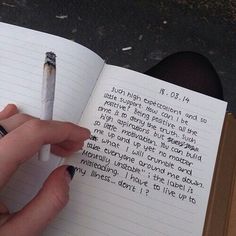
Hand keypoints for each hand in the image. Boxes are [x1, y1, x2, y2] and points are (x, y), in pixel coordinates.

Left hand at [0, 104, 89, 235]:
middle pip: (23, 126)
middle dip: (55, 131)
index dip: (62, 130)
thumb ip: (47, 205)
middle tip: (73, 144)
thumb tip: (66, 174)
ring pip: (10, 124)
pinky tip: (16, 116)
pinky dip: (10, 121)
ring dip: (38, 129)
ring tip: (56, 143)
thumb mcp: (15, 235)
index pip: (32, 135)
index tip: (80, 135)